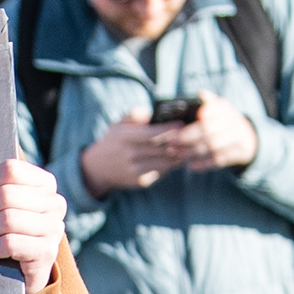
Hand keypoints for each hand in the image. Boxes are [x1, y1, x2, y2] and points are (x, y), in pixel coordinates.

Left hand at [0, 156, 66, 293]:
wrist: (25, 272)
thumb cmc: (11, 233)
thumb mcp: (3, 209)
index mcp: (44, 184)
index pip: (12, 171)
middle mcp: (54, 203)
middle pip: (8, 195)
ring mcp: (53, 227)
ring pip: (8, 219)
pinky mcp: (47, 251)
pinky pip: (11, 243)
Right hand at [79, 95, 259, 196]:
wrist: (98, 168)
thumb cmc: (114, 141)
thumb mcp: (118, 124)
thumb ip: (133, 115)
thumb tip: (150, 112)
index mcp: (125, 137)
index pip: (152, 133)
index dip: (169, 129)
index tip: (183, 123)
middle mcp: (130, 155)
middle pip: (162, 147)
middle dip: (179, 141)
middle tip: (195, 133)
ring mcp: (135, 170)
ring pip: (166, 160)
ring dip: (180, 152)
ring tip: (192, 144)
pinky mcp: (141, 182)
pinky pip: (163, 171)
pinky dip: (173, 163)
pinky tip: (180, 156)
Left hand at [150, 92, 259, 174]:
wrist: (247, 137)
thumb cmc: (223, 120)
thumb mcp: (218, 106)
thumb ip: (207, 100)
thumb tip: (199, 94)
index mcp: (224, 108)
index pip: (205, 117)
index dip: (189, 127)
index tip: (173, 132)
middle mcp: (232, 122)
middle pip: (207, 132)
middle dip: (187, 140)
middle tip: (170, 144)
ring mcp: (237, 138)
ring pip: (212, 147)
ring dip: (192, 152)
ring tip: (177, 154)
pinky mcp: (238, 153)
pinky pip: (219, 160)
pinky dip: (204, 164)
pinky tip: (191, 166)